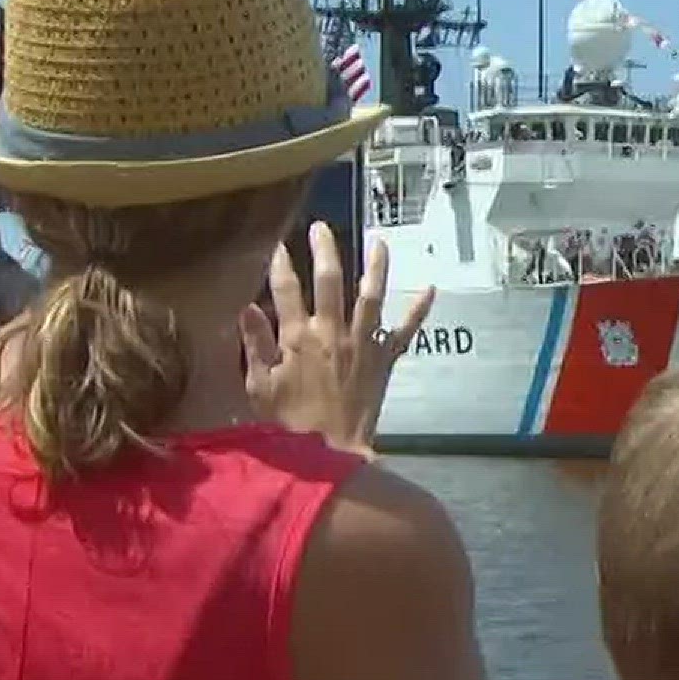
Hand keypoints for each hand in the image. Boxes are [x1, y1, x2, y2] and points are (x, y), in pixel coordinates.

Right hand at [241, 221, 434, 458]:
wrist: (331, 452)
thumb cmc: (288, 423)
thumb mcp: (260, 386)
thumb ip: (255, 344)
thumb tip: (247, 306)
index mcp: (298, 338)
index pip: (286, 289)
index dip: (281, 263)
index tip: (278, 243)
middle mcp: (333, 332)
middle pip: (331, 280)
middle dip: (325, 250)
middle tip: (322, 227)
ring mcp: (363, 344)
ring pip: (371, 295)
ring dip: (376, 266)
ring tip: (379, 242)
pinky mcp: (385, 359)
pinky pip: (405, 331)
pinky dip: (418, 310)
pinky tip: (431, 288)